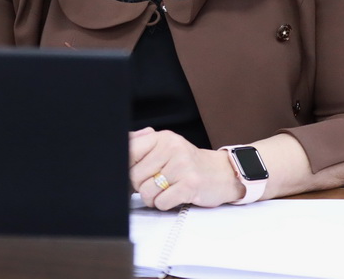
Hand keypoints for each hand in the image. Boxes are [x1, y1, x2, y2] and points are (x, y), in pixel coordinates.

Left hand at [128, 127, 242, 209]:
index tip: (135, 172)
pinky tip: (174, 197)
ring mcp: (182, 166)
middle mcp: (172, 148)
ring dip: (152, 198)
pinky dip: (164, 205)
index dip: (126, 167)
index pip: (129, 150)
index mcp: (163, 138)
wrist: (222, 173)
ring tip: (165, 191)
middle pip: (135, 176)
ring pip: (146, 192)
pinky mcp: (190, 185)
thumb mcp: (168, 146)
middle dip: (141, 186)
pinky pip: (161, 202)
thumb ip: (144, 142)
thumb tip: (122, 140)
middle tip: (156, 184)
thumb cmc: (189, 163)